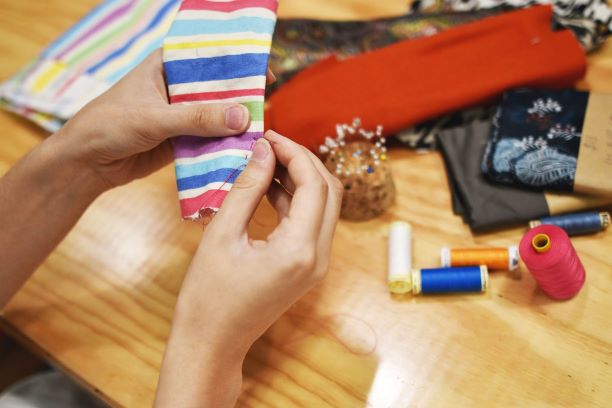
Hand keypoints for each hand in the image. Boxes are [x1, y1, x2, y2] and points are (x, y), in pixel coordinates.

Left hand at [51, 49, 274, 189]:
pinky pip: (210, 140)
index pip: (206, 54)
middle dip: (240, 94)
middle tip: (266, 100)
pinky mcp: (183, 141)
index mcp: (166, 66)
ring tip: (261, 127)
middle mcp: (177, 88)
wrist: (87, 164)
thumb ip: (196, 117)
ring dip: (234, 123)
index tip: (262, 65)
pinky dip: (224, 145)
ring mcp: (182, 116)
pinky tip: (243, 148)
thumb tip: (241, 117)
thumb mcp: (153, 117)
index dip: (234, 57)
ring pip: (216, 115)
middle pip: (217, 87)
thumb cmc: (109, 126)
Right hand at [155, 130, 342, 406]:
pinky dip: (296, 200)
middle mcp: (319, 257)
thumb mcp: (222, 234)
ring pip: (324, 205)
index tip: (268, 135)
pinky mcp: (308, 267)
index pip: (314, 184)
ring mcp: (317, 264)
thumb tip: (264, 150)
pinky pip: (312, 222)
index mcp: (300, 250)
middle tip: (270, 145)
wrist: (213, 342)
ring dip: (301, 178)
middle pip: (329, 191)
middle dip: (303, 161)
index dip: (294, 152)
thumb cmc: (208, 295)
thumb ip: (247, 188)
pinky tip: (269, 186)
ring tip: (266, 161)